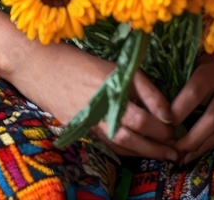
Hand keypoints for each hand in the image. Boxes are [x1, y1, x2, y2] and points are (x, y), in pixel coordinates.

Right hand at [11, 40, 179, 161]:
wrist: (36, 65)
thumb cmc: (74, 59)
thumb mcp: (109, 64)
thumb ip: (135, 83)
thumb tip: (161, 105)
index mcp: (112, 81)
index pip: (146, 102)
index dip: (164, 114)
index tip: (174, 120)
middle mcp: (104, 101)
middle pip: (139, 127)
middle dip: (160, 138)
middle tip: (176, 144)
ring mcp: (92, 117)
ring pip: (125, 141)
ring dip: (147, 150)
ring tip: (165, 155)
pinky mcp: (83, 128)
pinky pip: (110, 144)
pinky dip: (127, 151)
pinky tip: (138, 152)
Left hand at [169, 51, 213, 164]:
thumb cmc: (211, 61)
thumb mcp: (196, 63)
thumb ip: (183, 83)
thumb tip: (161, 110)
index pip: (197, 90)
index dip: (181, 108)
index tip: (166, 122)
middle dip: (194, 137)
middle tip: (176, 148)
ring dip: (205, 145)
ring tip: (187, 154)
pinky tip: (204, 147)